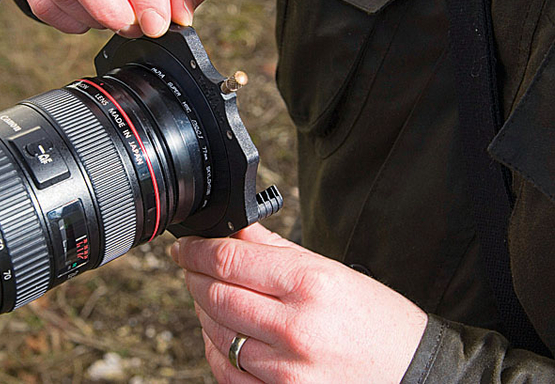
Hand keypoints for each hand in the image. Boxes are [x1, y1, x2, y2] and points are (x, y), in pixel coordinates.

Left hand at [170, 223, 427, 382]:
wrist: (413, 375)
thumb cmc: (378, 322)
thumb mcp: (333, 272)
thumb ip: (276, 249)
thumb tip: (235, 228)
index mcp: (311, 284)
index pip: (230, 260)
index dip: (197, 250)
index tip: (185, 246)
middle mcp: (296, 328)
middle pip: (216, 295)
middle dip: (193, 276)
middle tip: (190, 266)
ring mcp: (286, 370)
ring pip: (216, 333)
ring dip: (203, 310)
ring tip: (209, 295)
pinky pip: (226, 371)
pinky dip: (215, 348)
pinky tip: (222, 332)